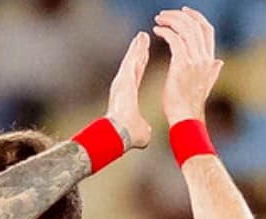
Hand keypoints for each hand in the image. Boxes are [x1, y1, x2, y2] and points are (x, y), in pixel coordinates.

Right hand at [106, 31, 151, 149]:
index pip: (136, 77)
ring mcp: (123, 82)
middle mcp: (124, 87)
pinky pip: (132, 60)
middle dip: (138, 52)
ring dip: (137, 47)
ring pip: (132, 60)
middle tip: (143, 40)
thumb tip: (147, 135)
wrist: (119, 134)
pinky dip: (136, 49)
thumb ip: (144, 127)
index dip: (140, 66)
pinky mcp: (124, 78)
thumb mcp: (141, 131)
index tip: (144, 56)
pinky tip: (141, 38)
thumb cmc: (127, 135)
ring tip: (142, 36)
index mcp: (128, 96)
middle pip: (133, 65)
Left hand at [153, 7, 222, 123]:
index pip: (207, 30)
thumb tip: (219, 61)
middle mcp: (204, 57)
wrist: (185, 118)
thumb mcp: (205, 85)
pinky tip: (156, 31)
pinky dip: (166, 32)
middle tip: (164, 15)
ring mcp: (194, 60)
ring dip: (170, 21)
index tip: (184, 12)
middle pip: (195, 25)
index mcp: (210, 59)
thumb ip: (212, 71)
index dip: (196, 17)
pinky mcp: (182, 65)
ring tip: (158, 20)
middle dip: (179, 16)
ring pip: (185, 30)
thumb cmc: (190, 105)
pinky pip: (174, 40)